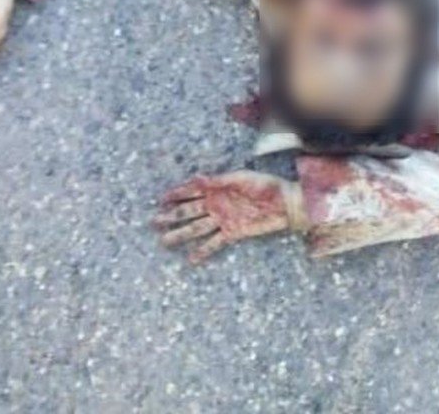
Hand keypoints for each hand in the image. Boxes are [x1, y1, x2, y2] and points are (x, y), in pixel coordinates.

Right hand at [154, 171, 292, 262]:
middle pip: (189, 211)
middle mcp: (216, 204)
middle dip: (172, 216)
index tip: (161, 199)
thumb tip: (197, 178)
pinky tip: (190, 260)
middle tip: (154, 222)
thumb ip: (219, 181)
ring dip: (181, 234)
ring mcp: (223, 220)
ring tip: (164, 241)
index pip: (192, 191)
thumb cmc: (265, 185)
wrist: (284, 203)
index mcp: (217, 188)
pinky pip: (214, 244)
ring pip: (197, 228)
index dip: (176, 194)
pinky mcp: (233, 233)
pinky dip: (202, 251)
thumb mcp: (241, 178)